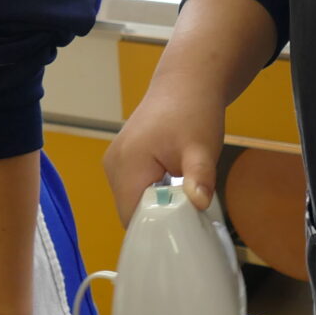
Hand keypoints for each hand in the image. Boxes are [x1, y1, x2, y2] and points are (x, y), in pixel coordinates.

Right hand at [104, 79, 224, 224]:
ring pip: (132, 200)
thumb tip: (199, 203)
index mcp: (126, 163)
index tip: (181, 230)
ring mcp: (115, 161)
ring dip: (157, 204)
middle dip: (158, 217)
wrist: (186, 84)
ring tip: (183, 197)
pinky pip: (133, 188)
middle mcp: (113, 164)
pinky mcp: (122, 159)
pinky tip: (174, 186)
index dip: (155, 227)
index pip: (131, 215)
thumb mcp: (202, 147)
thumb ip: (199, 177)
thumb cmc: (194, 113)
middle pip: (130, 210)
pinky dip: (153, 192)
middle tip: (188, 213)